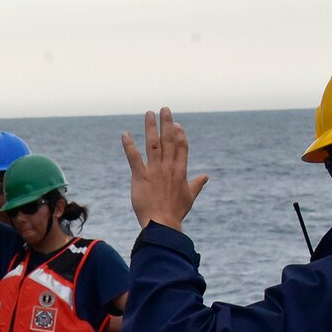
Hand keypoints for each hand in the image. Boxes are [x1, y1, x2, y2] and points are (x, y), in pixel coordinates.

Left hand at [122, 107, 207, 230]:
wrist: (162, 223)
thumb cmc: (175, 212)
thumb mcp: (189, 197)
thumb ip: (197, 184)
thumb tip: (206, 177)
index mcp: (180, 171)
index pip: (181, 147)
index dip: (179, 134)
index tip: (176, 123)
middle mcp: (168, 167)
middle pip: (169, 140)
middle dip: (166, 123)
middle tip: (164, 108)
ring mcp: (155, 171)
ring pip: (153, 144)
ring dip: (150, 127)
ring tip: (148, 114)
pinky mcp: (140, 177)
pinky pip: (134, 158)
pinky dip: (129, 145)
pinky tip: (125, 134)